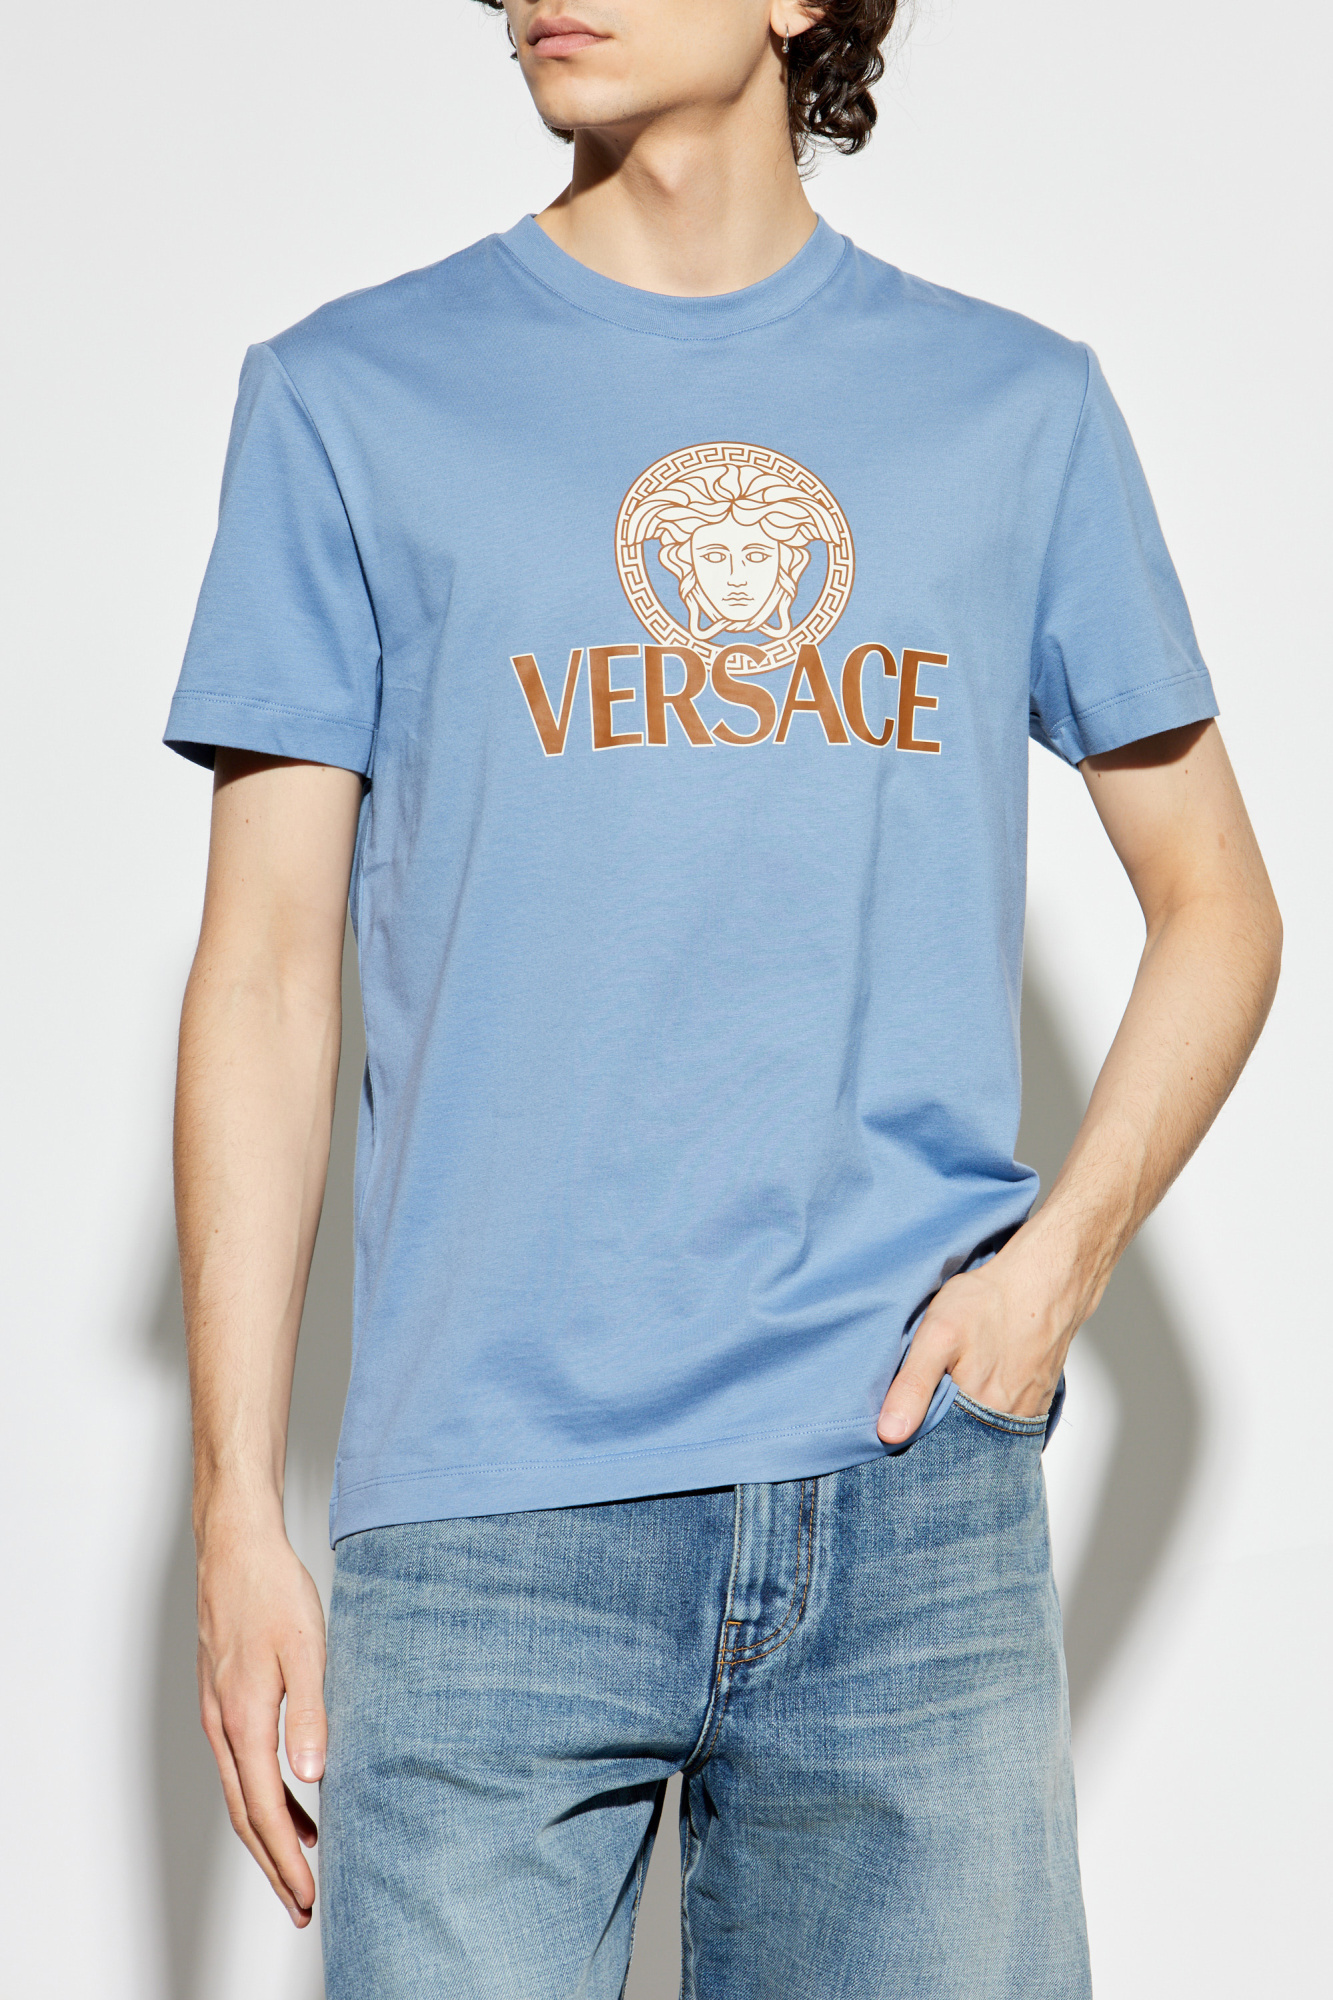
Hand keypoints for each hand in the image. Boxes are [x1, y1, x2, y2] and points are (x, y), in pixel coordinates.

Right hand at [195, 1506, 327, 1925]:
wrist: (236, 1548)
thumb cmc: (273, 1591)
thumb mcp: (307, 1650)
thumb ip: (312, 1714)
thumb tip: (314, 1778)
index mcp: (244, 1720)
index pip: (263, 1810)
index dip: (286, 1860)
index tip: (308, 1896)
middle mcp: (223, 1726)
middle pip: (244, 1815)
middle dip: (273, 1865)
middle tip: (302, 1906)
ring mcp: (219, 1714)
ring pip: (240, 1793)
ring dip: (268, 1834)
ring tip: (302, 1868)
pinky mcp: (225, 1699)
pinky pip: (241, 1765)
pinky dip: (264, 1795)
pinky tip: (295, 1797)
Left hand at [876, 1243, 1074, 1444]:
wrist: (1046, 1278)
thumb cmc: (990, 1301)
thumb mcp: (937, 1335)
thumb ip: (913, 1386)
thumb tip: (890, 1434)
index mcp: (980, 1413)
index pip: (938, 1448)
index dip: (916, 1436)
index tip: (899, 1424)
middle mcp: (1009, 1422)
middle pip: (964, 1443)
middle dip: (941, 1431)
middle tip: (929, 1399)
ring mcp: (1028, 1412)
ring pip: (986, 1431)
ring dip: (966, 1421)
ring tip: (954, 1389)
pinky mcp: (1039, 1398)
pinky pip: (1008, 1419)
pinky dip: (989, 1410)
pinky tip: (979, 1386)